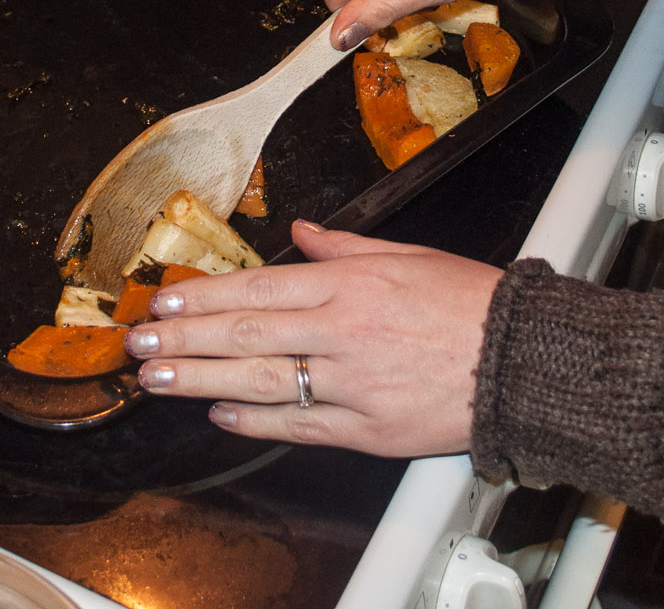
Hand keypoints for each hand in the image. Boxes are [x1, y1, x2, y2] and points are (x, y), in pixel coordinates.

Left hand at [124, 220, 502, 456]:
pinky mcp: (369, 431)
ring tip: (157, 377)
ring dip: (201, 380)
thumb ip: (345, 247)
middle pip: (245, 334)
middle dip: (183, 337)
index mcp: (351, 284)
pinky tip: (219, 415)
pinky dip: (255, 421)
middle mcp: (344, 332)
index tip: (164, 298)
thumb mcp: (408, 255)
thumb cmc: (473, 305)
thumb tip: (305, 232)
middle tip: (138, 341)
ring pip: (261, 382)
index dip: (203, 295)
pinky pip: (300, 426)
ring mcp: (353, 385)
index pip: (258, 287)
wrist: (525, 362)